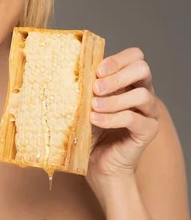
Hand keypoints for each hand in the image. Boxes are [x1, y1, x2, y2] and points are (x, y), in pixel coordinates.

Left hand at [86, 47, 160, 181]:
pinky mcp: (148, 131)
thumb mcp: (84, 102)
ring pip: (142, 94)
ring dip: (114, 99)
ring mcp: (148, 112)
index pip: (135, 56)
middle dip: (118, 75)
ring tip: (93, 107)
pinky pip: (135, 119)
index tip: (97, 70)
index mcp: (128, 80)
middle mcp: (143, 92)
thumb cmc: (89, 129)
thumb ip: (85, 86)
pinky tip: (96, 120)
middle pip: (142, 69)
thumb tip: (71, 70)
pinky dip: (113, 118)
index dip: (117, 59)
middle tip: (96, 87)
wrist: (96, 162)